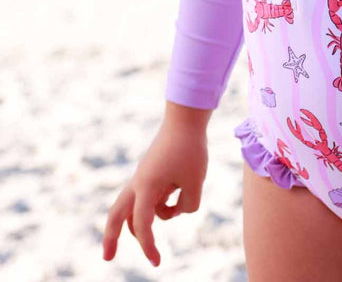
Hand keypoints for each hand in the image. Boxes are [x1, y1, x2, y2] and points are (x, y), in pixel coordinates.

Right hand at [102, 116, 209, 267]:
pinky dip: (161, 203)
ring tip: (175, 194)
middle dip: (111, 237)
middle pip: (117, 214)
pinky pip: (149, 197)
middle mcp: (139, 182)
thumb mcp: (196, 183)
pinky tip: (178, 191)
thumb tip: (178, 211)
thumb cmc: (190, 149)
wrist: (186, 118)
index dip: (148, 246)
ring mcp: (143, 176)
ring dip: (150, 216)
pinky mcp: (150, 173)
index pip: (143, 224)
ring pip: (134, 207)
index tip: (157, 262)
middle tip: (107, 258)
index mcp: (147, 186)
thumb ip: (187, 206)